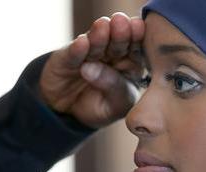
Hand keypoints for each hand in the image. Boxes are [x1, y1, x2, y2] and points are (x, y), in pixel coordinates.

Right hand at [40, 12, 144, 128]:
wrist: (68, 114)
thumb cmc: (100, 108)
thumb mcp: (115, 106)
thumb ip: (114, 88)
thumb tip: (94, 69)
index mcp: (130, 66)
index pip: (136, 51)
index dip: (137, 39)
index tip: (139, 28)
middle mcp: (111, 56)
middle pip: (117, 43)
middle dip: (120, 33)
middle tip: (122, 24)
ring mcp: (89, 54)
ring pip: (96, 43)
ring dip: (100, 35)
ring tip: (103, 27)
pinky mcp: (67, 58)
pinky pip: (73, 53)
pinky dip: (77, 49)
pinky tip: (82, 42)